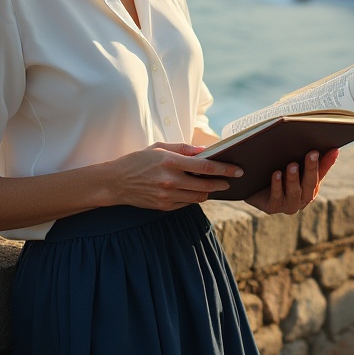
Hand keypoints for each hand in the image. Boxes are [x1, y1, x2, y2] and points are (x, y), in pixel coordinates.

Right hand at [108, 143, 238, 210]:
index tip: (237, 169)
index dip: (225, 169)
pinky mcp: (164, 206)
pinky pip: (187, 203)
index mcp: (170, 161)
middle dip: (222, 183)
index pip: (205, 167)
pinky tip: (198, 191)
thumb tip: (205, 151)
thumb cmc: (138, 160)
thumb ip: (183, 148)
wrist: (116, 182)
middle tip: (232, 180)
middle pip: (205, 185)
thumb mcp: (159, 147)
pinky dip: (195, 197)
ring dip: (209, 191)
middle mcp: (170, 180)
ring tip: (215, 185)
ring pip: (198, 197)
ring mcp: (167, 196)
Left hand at [245, 148, 339, 214]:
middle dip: (311, 168)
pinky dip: (277, 185)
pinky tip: (276, 174)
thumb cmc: (279, 175)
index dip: (326, 162)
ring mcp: (289, 204)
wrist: (254, 188)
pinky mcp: (273, 207)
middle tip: (312, 154)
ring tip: (292, 165)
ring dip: (294, 178)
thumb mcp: (297, 166)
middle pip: (309, 183)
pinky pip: (277, 196)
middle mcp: (303, 198)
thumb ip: (314, 161)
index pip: (321, 173)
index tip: (331, 149)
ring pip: (294, 191)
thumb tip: (334, 148)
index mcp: (312, 187)